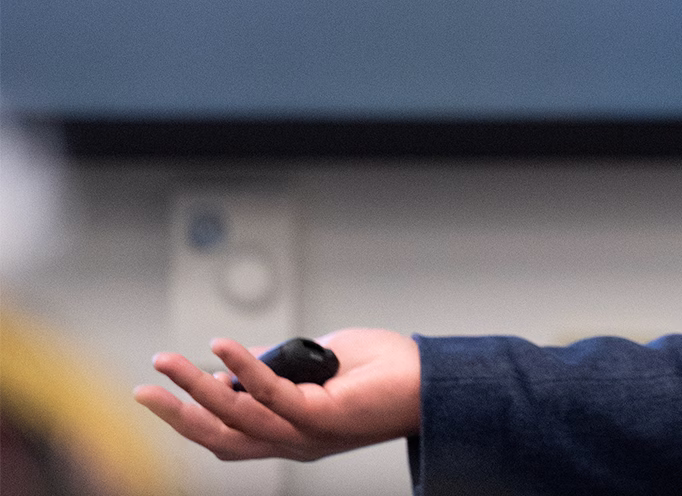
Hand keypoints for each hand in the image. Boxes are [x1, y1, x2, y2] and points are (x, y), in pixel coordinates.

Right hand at [134, 327, 421, 460]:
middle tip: (140, 389)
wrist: (434, 382)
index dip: (190, 418)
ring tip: (167, 361)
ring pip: (234, 417)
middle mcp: (292, 441)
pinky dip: (241, 368)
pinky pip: (270, 392)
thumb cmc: (386, 372)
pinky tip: (219, 348)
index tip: (160, 391)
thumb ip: (280, 367)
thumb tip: (240, 361)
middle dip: (174, 414)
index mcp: (290, 434)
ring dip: (194, 388)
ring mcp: (305, 432)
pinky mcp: (321, 415)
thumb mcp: (319, 366)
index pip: (227, 436)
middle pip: (218, 436)